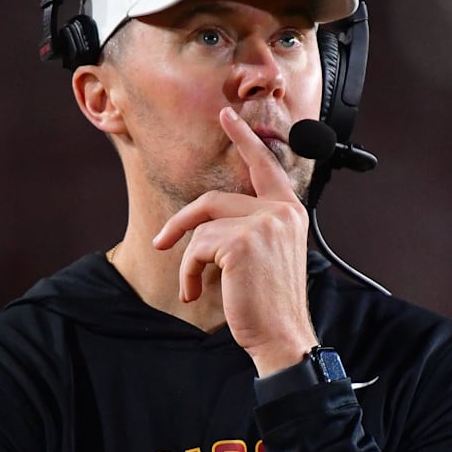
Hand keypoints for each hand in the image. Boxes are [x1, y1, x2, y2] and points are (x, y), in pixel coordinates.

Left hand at [153, 106, 318, 374]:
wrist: (282, 336)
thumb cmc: (271, 303)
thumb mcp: (268, 255)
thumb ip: (252, 227)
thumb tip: (207, 221)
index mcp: (290, 212)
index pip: (264, 165)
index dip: (243, 138)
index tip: (227, 116)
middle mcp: (280, 212)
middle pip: (213, 200)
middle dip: (182, 223)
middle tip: (161, 242)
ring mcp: (263, 224)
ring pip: (202, 227)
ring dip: (189, 260)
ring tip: (193, 286)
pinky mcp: (242, 242)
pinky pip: (197, 247)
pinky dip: (189, 272)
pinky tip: (197, 291)